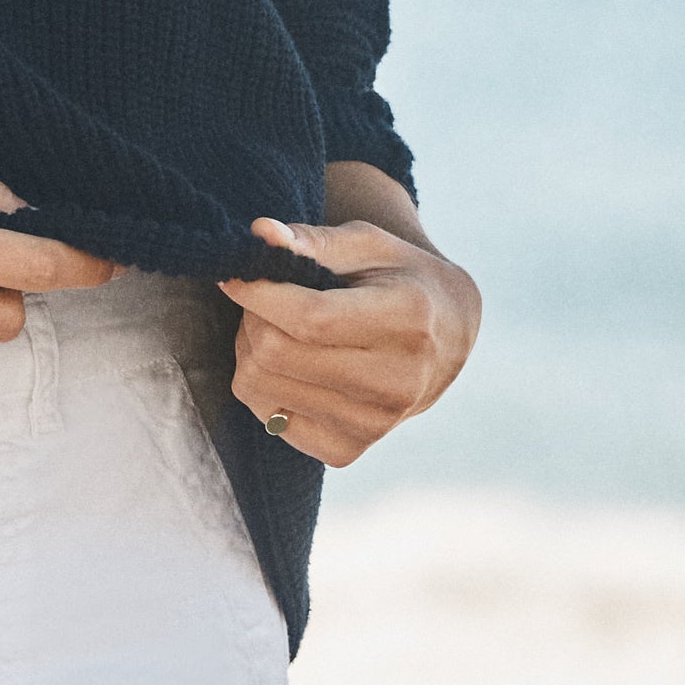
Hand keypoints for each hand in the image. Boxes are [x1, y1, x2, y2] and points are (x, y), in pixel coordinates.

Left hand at [219, 212, 480, 464]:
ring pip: (260, 385)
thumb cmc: (401, 280)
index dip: (258, 293)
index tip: (235, 273)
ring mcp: (373, 425)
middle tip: (264, 297)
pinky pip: (266, 416)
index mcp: (409, 320)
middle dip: (252, 316)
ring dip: (251, 347)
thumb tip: (260, 233)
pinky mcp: (347, 451)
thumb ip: (314, 241)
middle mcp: (396, 382)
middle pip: (275, 352)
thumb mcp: (369, 245)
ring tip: (278, 327)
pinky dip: (262, 384)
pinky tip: (290, 363)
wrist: (449, 338)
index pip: (310, 317)